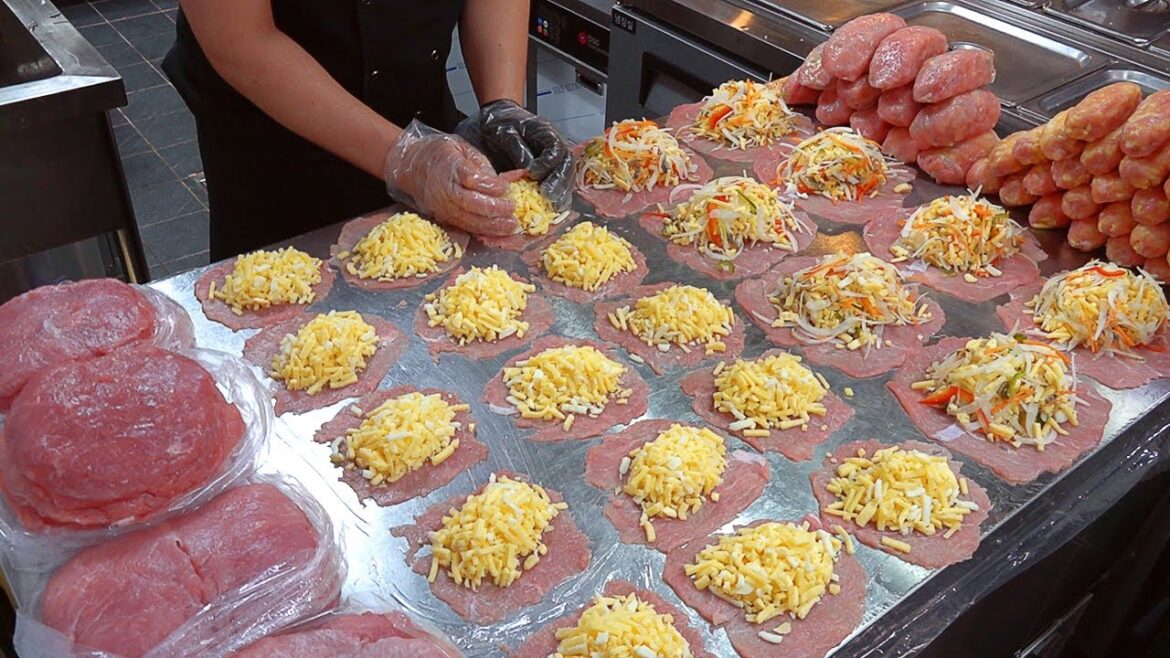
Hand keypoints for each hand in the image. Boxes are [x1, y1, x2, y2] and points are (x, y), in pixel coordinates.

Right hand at [384, 121, 518, 236]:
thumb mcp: (462, 148)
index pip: (470, 178)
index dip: (490, 185)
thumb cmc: (440, 154)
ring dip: (491, 226)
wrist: (411, 166)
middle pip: (470, 203)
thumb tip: (502, 184)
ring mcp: (442, 206)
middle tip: (512, 210)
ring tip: (511, 226)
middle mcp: (443, 189)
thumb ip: (481, 165)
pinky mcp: (444, 217)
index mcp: (449, 166)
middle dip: (494, 209)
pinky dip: (482, 232)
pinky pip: (465, 227)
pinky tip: (498, 233)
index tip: (505, 188)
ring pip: (468, 220)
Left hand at [457, 99, 572, 209]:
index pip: (555, 149)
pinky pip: (561, 184)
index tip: (533, 174)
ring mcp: (555, 157)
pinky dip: (559, 196)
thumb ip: (516, 148)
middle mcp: (555, 144)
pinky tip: (552, 208)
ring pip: (567, 176)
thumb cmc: (498, 124)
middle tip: (548, 196)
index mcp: (544, 131)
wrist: (495, 120)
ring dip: (562, 192)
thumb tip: (528, 170)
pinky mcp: (551, 170)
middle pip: (566, 164)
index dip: (547, 164)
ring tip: (554, 206)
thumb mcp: (503, 132)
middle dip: (559, 182)